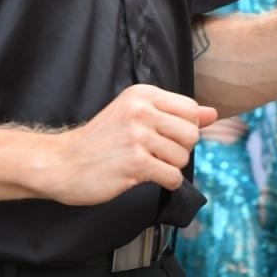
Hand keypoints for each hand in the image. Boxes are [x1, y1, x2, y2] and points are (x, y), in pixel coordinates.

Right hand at [42, 84, 216, 204]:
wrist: (62, 163)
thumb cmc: (101, 141)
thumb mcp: (135, 116)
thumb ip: (176, 114)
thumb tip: (213, 114)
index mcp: (143, 95)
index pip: (191, 109)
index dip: (183, 129)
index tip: (162, 136)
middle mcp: (141, 110)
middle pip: (192, 134)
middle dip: (180, 150)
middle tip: (155, 154)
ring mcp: (138, 136)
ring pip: (183, 157)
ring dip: (170, 167)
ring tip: (146, 165)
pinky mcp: (135, 163)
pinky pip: (173, 176)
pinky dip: (166, 182)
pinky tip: (146, 177)